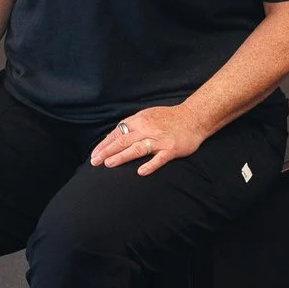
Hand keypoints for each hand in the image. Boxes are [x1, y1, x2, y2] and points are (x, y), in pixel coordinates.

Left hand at [90, 104, 216, 175]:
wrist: (194, 117)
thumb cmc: (169, 118)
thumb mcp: (148, 115)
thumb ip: (133, 125)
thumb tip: (116, 135)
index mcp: (140, 120)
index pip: (118, 133)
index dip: (105, 144)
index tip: (94, 154)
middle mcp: (147, 129)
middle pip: (123, 141)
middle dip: (107, 151)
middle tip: (94, 162)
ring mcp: (160, 139)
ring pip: (137, 148)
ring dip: (122, 156)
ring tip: (109, 164)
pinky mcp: (172, 149)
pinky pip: (159, 158)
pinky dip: (150, 165)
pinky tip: (140, 172)